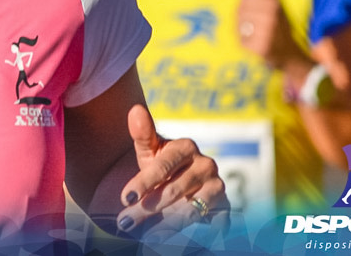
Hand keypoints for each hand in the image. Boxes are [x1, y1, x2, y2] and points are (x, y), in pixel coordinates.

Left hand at [116, 105, 228, 238]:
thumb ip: (142, 133)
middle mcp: (206, 165)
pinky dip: (198, 233)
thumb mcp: (149, 150)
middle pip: (174, 190)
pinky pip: (213, 223)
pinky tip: (177, 242)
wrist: (182, 182)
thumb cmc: (161, 165)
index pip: (162, 166)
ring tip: (147, 237)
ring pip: (192, 209)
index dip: (143, 182)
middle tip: (125, 222)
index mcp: (186, 146)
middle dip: (148, 208)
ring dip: (168, 225)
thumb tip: (134, 110)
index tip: (124, 197)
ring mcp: (217, 187)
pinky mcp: (225, 208)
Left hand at [237, 0, 306, 69]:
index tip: (251, 10)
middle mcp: (270, 19)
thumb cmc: (281, 28)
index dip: (244, 5)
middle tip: (252, 24)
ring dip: (242, 29)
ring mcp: (265, 35)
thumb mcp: (278, 7)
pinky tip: (252, 42)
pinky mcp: (259, 49)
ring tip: (252, 32)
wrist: (289, 54)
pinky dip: (244, 41)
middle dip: (243, 17)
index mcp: (274, 6)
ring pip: (240, 25)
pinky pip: (241, 39)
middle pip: (241, 12)